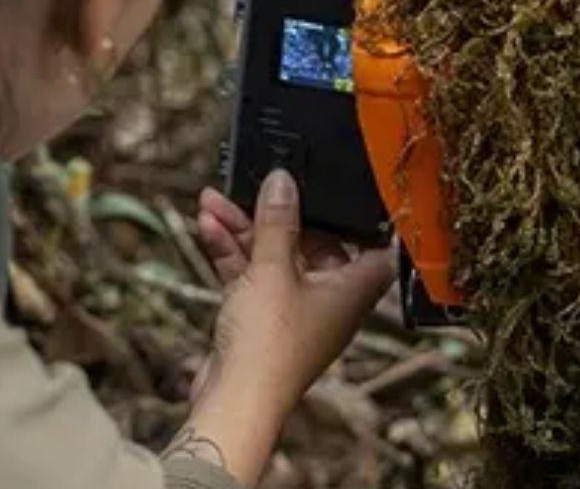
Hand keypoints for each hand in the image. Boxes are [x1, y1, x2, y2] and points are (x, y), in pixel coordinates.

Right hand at [167, 170, 393, 483]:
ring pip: (272, 257)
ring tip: (213, 198)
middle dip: (277, 214)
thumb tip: (283, 181)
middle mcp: (327, 300)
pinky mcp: (261, 318)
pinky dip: (231, 252)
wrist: (235, 399)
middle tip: (254, 186)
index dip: (359, 218)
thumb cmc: (270, 345)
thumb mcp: (273, 269)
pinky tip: (207, 226)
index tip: (340, 189)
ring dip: (243, 228)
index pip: (372, 246)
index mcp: (351, 290)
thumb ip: (277, 221)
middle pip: (310, 244)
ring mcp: (292, 309)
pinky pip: (250, 275)